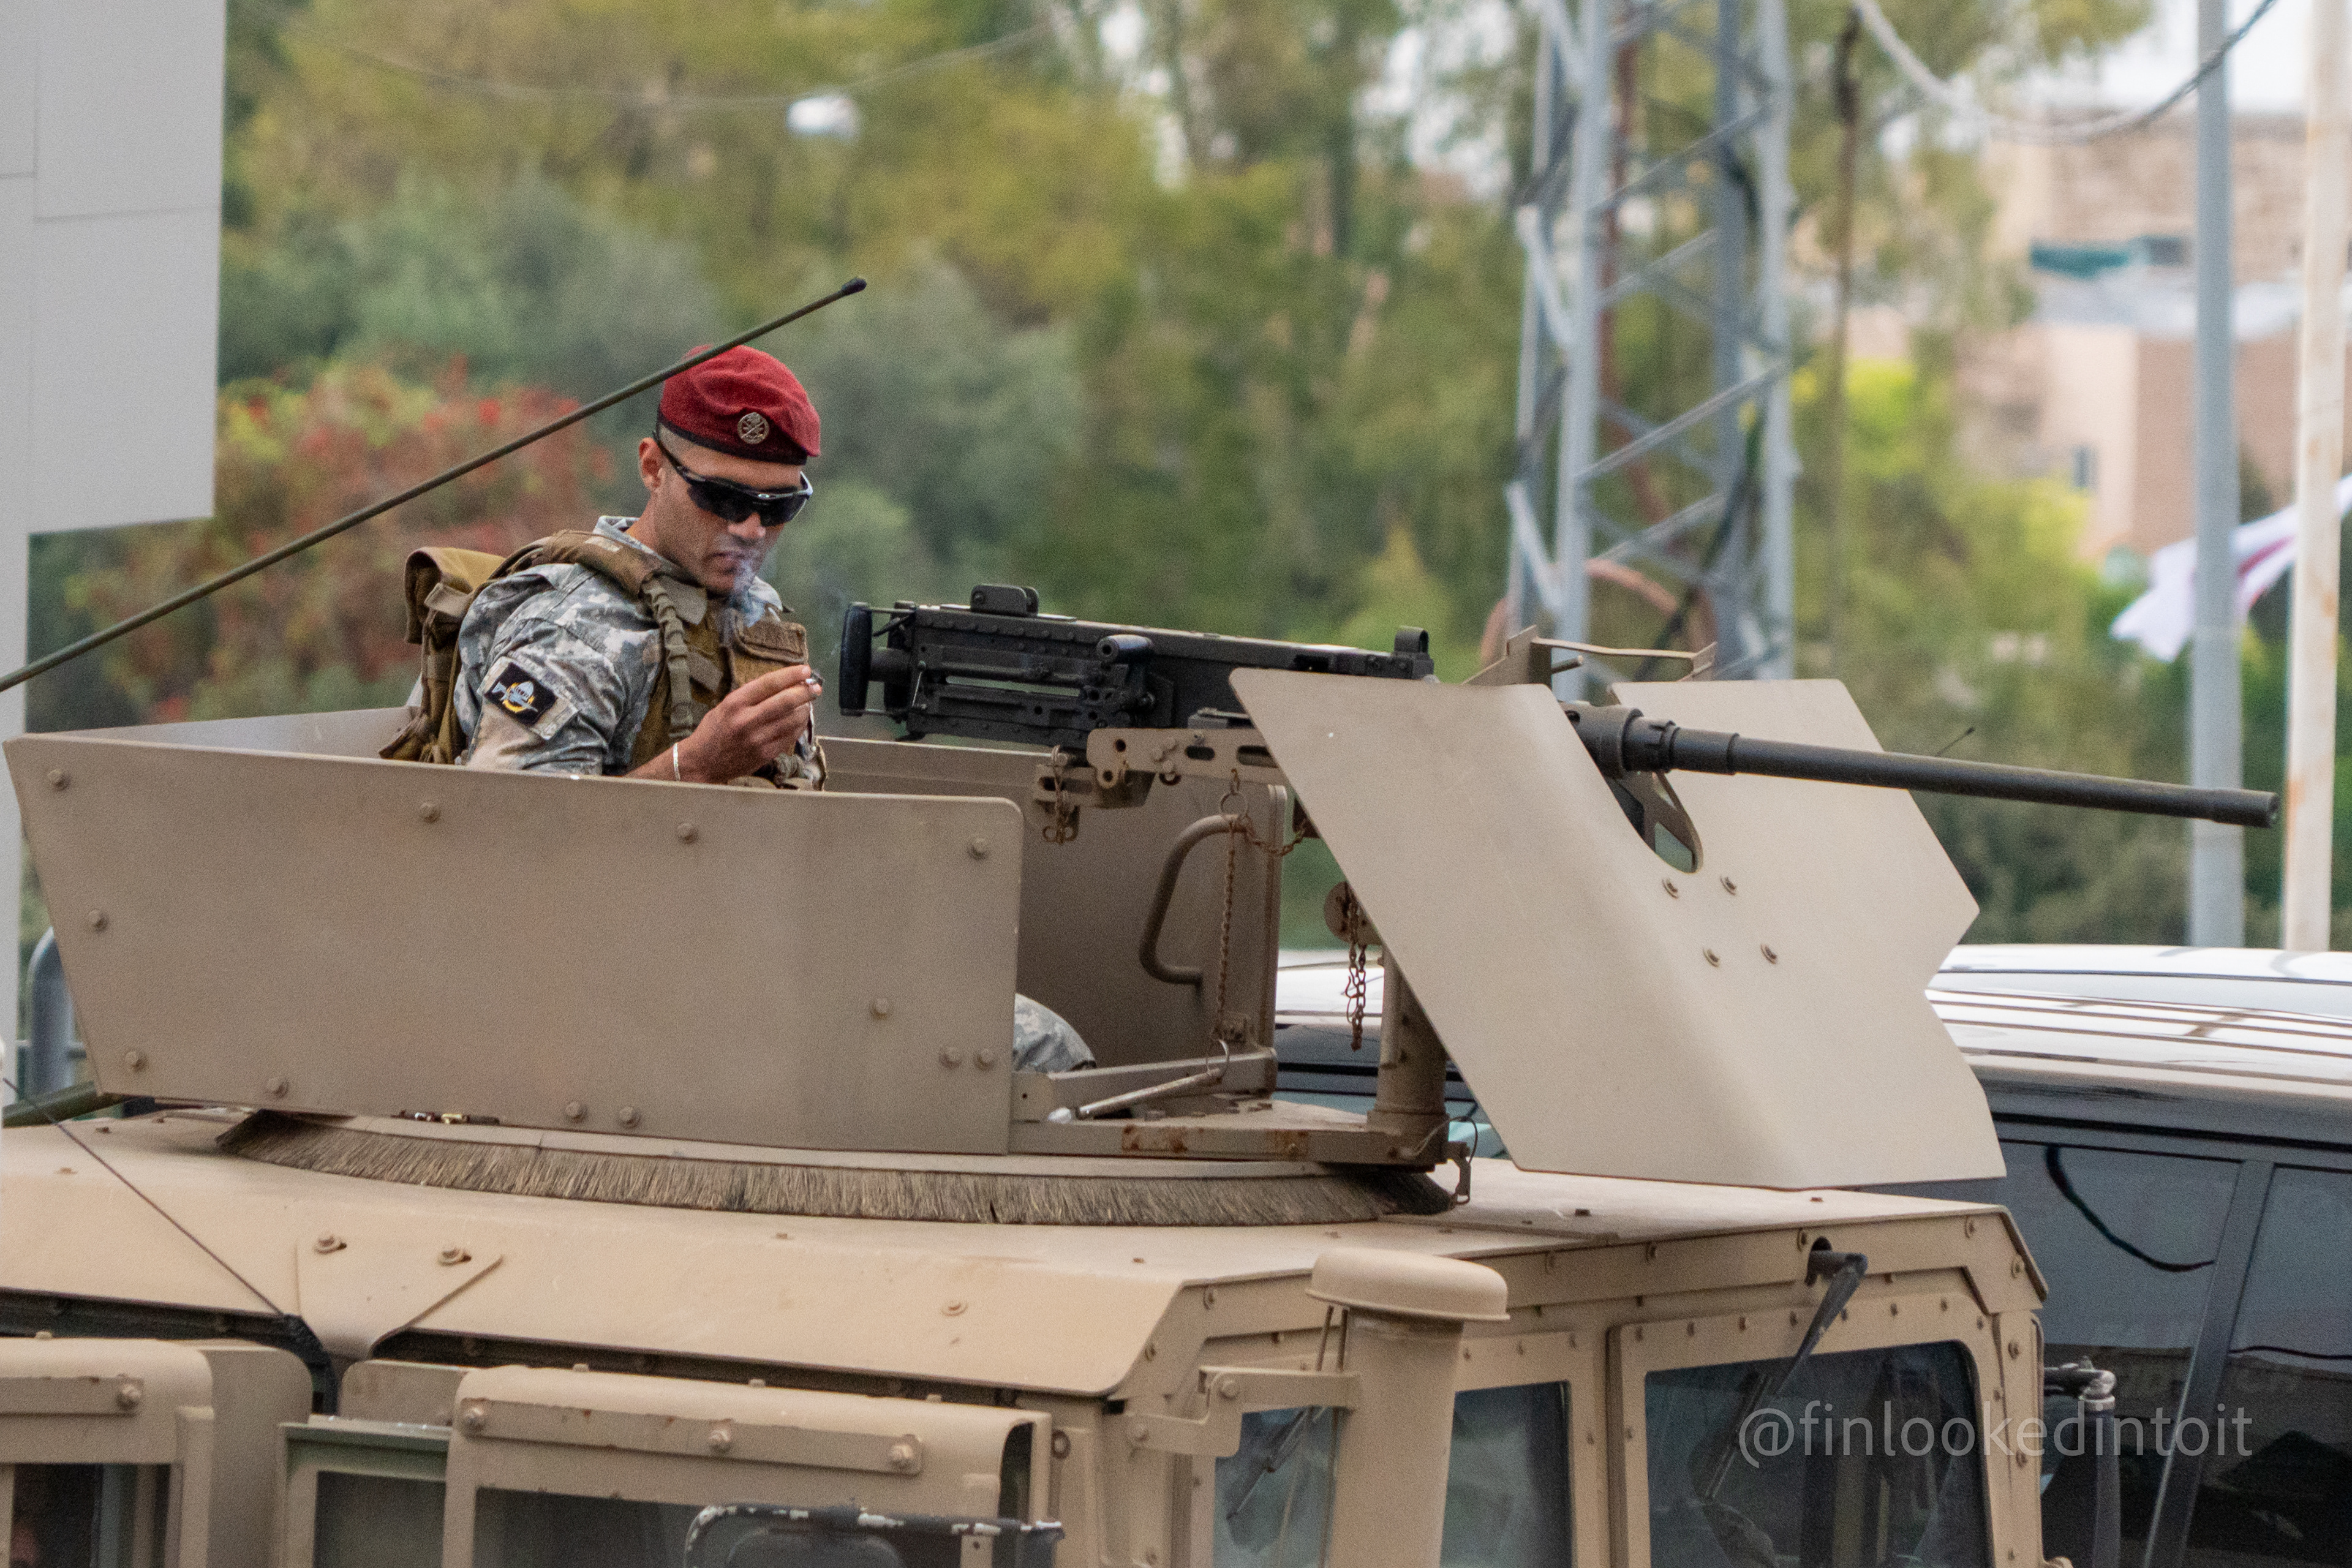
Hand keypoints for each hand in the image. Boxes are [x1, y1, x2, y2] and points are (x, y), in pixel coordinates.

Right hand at [672, 665, 819, 781]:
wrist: (702, 762)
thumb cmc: (713, 730)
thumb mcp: (725, 705)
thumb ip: (751, 696)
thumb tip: (782, 684)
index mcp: (735, 703)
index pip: (769, 684)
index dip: (791, 675)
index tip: (805, 669)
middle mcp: (747, 720)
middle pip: (785, 701)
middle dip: (804, 692)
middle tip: (815, 687)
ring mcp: (758, 739)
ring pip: (792, 720)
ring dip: (804, 709)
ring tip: (808, 703)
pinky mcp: (765, 754)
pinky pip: (790, 737)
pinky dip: (799, 726)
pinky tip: (800, 720)